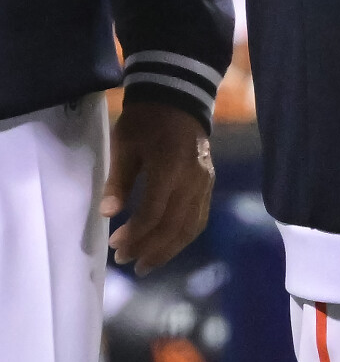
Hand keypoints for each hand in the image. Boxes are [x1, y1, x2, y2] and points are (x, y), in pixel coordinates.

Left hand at [102, 102, 214, 275]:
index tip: (114, 244)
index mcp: (169, 168)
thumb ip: (118, 180)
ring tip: (146, 264)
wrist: (179, 97)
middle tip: (125, 261)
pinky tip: (168, 246)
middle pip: (173, 226)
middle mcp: (192, 179)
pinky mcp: (209, 183)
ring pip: (190, 226)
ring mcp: (204, 182)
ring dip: (168, 250)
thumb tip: (107, 214)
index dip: (133, 234)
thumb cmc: (146, 120)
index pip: (153, 213)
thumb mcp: (125, 144)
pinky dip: (184, 236)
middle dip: (149, 248)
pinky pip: (200, 217)